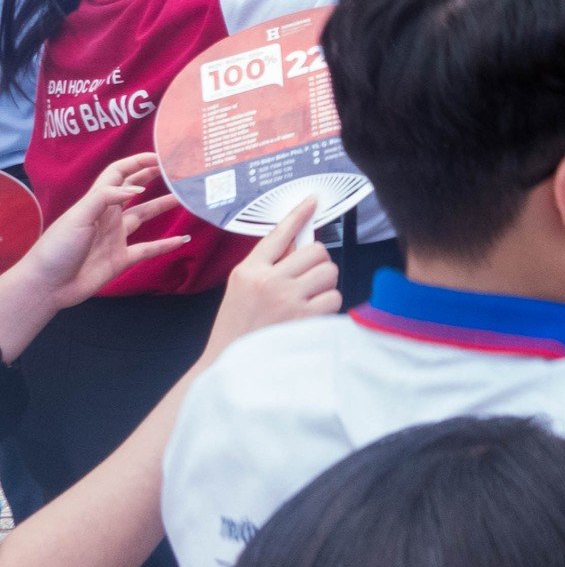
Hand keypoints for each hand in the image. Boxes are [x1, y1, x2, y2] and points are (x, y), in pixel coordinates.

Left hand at [17, 154, 183, 312]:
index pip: (117, 174)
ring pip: (144, 216)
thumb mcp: (79, 216)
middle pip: (132, 191)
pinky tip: (182, 240)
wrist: (47, 285)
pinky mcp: (121, 259)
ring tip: (184, 198)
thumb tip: (138, 187)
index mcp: (96, 202)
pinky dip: (165, 244)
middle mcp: (108, 217)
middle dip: (150, 177)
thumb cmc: (58, 247)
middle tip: (173, 170)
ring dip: (162, 206)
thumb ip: (106, 197)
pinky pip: (148, 248)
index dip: (136, 162)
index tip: (159, 157)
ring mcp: (115, 238)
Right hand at [204, 197, 340, 359]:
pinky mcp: (304, 318)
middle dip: (318, 264)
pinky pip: (334, 297)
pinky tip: (309, 317)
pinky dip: (327, 306)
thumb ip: (268, 266)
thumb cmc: (239, 328)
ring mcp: (287, 298)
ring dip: (324, 286)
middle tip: (307, 280)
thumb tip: (300, 245)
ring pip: (330, 272)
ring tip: (305, 302)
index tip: (312, 200)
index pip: (278, 234)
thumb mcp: (243, 290)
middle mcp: (268, 281)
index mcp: (248, 270)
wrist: (229, 366)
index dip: (298, 215)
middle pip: (317, 251)